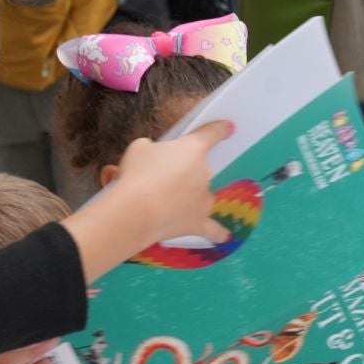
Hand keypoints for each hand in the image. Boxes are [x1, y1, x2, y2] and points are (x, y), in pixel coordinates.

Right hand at [60, 121, 230, 281]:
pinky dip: (217, 232)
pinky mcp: (199, 223)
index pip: (212, 134)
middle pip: (200, 168)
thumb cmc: (136, 174)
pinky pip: (213, 229)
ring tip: (163, 202)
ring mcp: (205, 200)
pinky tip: (223, 236)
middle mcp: (205, 173)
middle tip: (158, 178)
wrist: (135, 211)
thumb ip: (152, 150)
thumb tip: (154, 158)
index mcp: (194, 149)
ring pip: (202, 194)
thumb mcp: (138, 149)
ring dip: (189, 196)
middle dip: (183, 172)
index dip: (220, 129)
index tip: (228, 128)